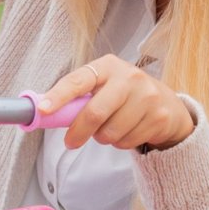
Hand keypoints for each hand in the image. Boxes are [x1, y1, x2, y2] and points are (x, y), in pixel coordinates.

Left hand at [39, 55, 194, 152]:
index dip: (59, 96)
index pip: (78, 80)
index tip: (43, 109)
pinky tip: (128, 130)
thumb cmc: (122, 96)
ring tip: (110, 128)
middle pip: (94, 113)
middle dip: (78, 132)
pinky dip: (120, 143)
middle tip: (70, 142)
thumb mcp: (102, 87)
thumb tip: (42, 112)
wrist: (166, 103)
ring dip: (103, 138)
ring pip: (109, 133)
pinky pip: (126, 142)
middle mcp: (129, 77)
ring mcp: (147, 96)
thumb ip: (77, 98)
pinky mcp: (159, 117)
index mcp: (108, 66)